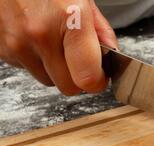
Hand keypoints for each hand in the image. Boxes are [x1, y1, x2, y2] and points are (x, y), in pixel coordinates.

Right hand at [0, 0, 117, 94]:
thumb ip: (100, 30)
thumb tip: (112, 56)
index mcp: (70, 19)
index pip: (88, 78)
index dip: (97, 81)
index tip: (100, 76)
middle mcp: (41, 34)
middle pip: (68, 86)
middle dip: (77, 78)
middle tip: (80, 60)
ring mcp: (18, 42)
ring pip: (47, 80)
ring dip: (55, 69)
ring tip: (55, 42)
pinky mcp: (3, 48)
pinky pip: (28, 68)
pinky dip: (36, 59)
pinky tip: (36, 38)